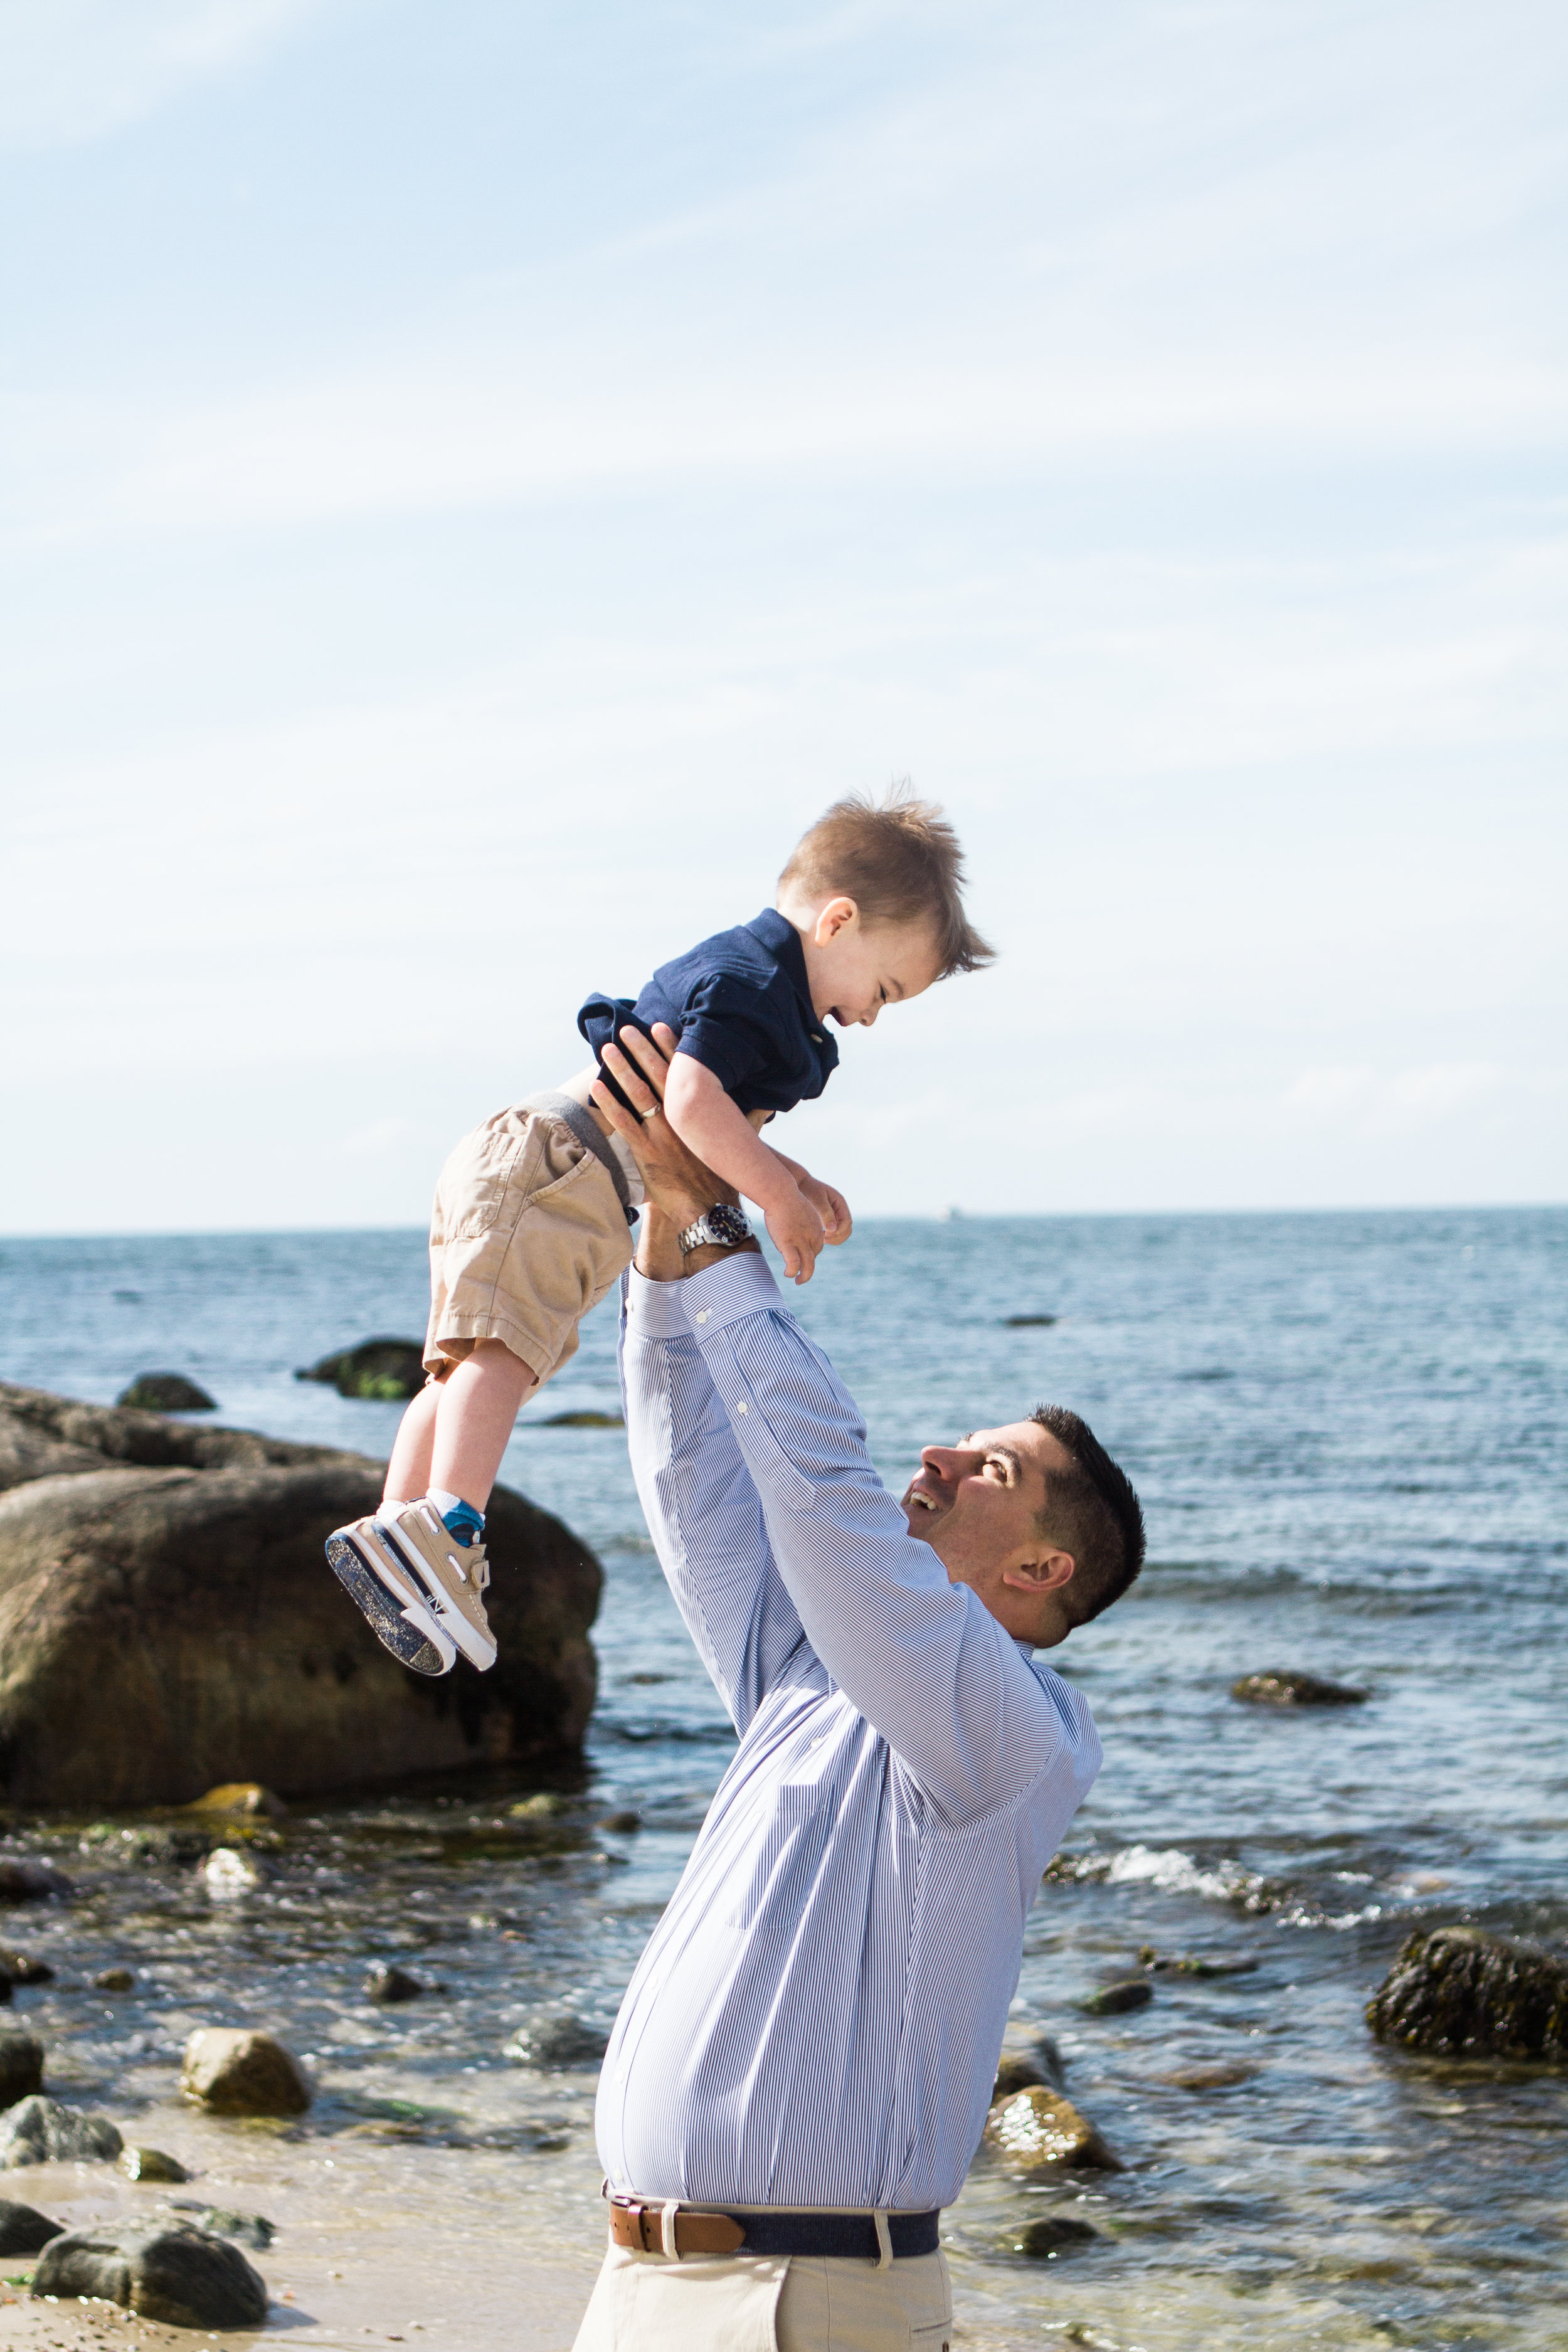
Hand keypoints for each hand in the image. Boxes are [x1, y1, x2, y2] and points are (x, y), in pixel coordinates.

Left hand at [590, 1026, 732, 1231]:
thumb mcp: (738, 1146)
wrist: (711, 1211)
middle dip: (642, 1049)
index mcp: (701, 1114)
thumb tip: (762, 1105)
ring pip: (639, 1095)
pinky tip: (595, 1087)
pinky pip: (624, 1123)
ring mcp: (662, 1135)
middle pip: (658, 1076)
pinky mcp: (647, 1153)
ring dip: (622, 1069)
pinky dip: (609, 1104)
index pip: (685, 1074)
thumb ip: (745, 1122)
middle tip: (629, 1028)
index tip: (661, 1027)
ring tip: (607, 1048)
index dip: (672, 1049)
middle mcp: (681, 1119)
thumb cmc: (724, 1179)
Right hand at [764, 1181, 826, 1283]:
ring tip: (799, 1282)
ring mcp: (800, 1240)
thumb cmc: (786, 1200)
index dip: (806, 1254)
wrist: (781, 1193)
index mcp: (816, 1230)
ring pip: (808, 1264)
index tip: (797, 1256)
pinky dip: (793, 1271)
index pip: (815, 1249)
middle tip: (802, 1278)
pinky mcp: (788, 1242)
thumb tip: (794, 1228)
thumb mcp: (799, 1211)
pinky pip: (793, 1262)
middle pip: (812, 1257)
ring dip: (805, 1276)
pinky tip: (788, 1274)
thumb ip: (801, 1223)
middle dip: (807, 1268)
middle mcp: (812, 1237)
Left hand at [798, 1172, 851, 1244]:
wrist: (799, 1183)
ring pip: (841, 1232)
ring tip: (820, 1240)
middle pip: (847, 1229)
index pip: (847, 1222)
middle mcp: (840, 1209)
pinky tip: (817, 1237)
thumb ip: (825, 1213)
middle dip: (837, 1237)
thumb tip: (832, 1229)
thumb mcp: (817, 1200)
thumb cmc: (807, 1189)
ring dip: (834, 1239)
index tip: (825, 1235)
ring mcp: (835, 1215)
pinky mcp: (828, 1219)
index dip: (839, 1231)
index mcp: (840, 1202)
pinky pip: (833, 1232)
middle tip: (823, 1240)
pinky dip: (829, 1237)